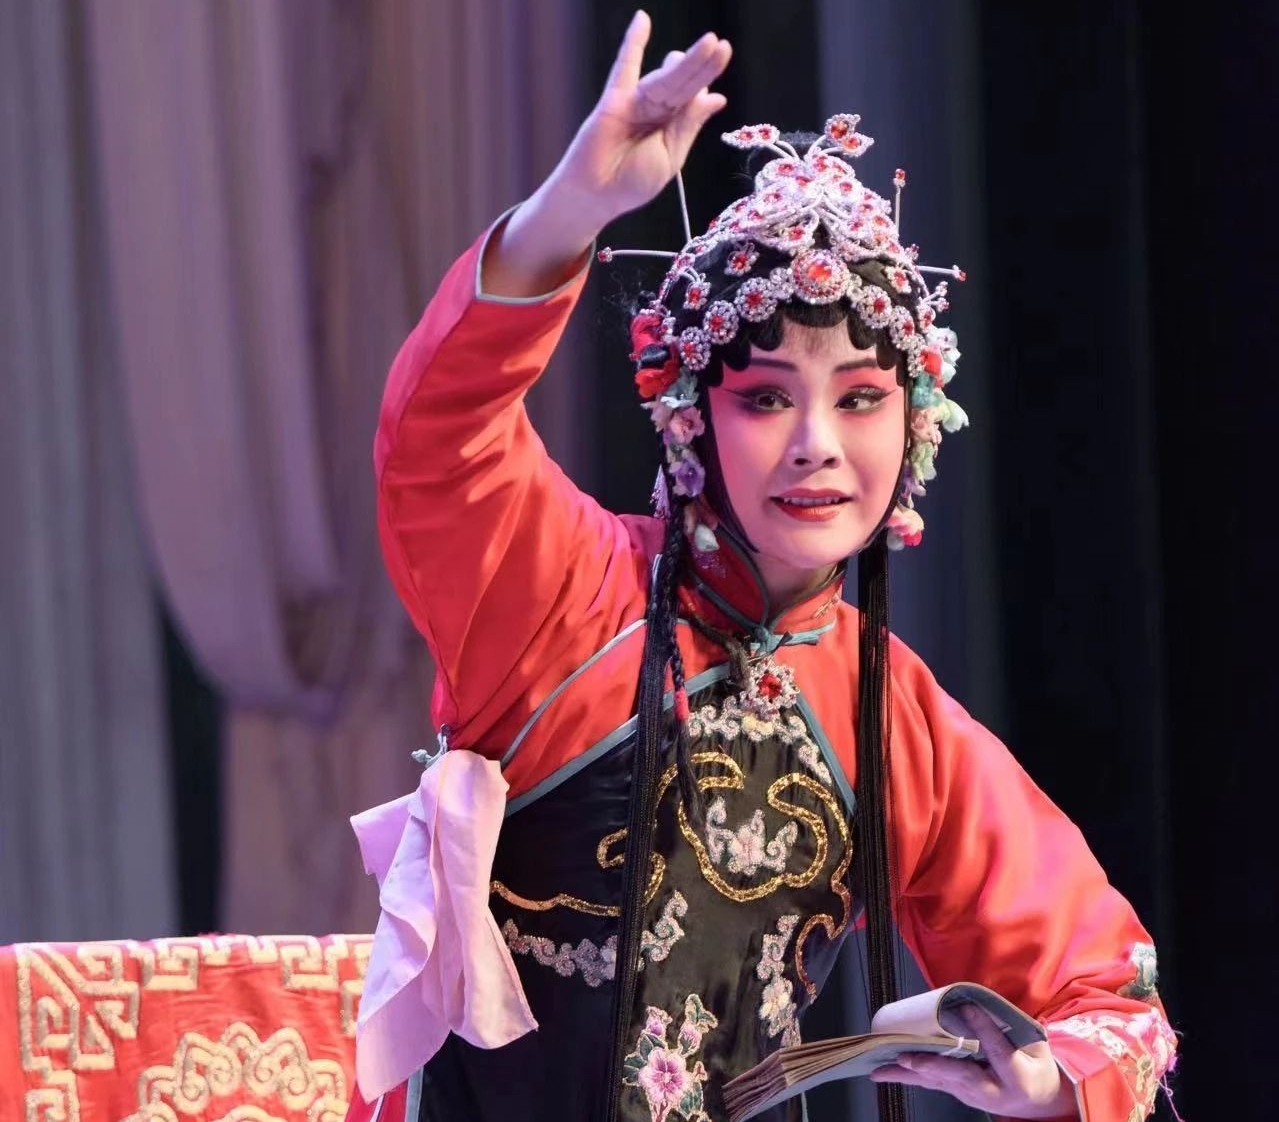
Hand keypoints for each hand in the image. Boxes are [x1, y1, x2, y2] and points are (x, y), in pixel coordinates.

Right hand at [484, 11, 729, 296]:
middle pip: (683, 83)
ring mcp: (635, 103)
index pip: (693, 96)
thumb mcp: (670, 157)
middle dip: (702, 65)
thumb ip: (688, 125)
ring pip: (664, 78)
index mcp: (673, 127)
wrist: (596, 196)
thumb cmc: (631, 184)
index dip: (708, 75)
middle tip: (721, 45)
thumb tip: (715, 97)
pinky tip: (642, 20)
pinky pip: (625, 68)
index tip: (723, 54)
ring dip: (685, 62)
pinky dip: (633, 44)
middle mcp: (656, 111)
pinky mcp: (614, 100)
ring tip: (708, 44)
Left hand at [868, 1005, 1079, 1119]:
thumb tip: (986, 997)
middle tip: (905, 1056)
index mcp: (1017, 1076)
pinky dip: (908, 1076)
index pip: (997, 1050)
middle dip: (931, 1066)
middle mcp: (991, 1090)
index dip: (982, 1028)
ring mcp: (972, 1095)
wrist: (1038, 1100)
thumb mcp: (1037, 1046)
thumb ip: (1014, 1026)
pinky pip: (932, 1083)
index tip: (966, 1006)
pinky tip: (885, 1071)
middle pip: (960, 1076)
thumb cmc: (1036, 1065)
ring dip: (909, 1074)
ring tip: (881, 1067)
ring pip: (938, 1083)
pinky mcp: (958, 1093)